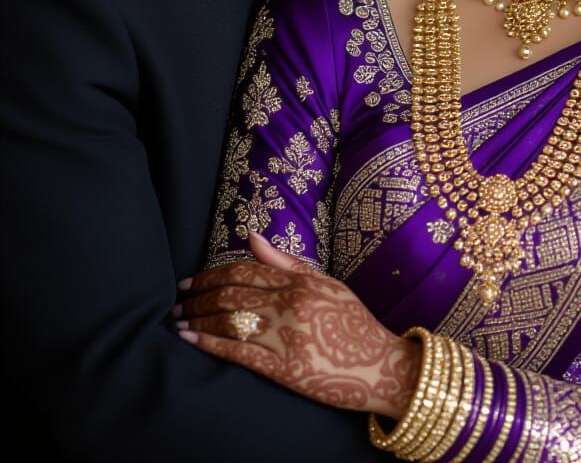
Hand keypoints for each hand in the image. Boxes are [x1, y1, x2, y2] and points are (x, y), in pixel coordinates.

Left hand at [175, 232, 419, 417]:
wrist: (380, 366)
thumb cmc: (352, 323)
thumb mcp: (326, 283)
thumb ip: (287, 262)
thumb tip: (251, 236)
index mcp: (301, 282)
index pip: (245, 271)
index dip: (211, 274)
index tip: (189, 280)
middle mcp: (291, 305)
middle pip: (232, 294)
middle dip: (198, 297)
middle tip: (177, 301)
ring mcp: (287, 337)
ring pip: (230, 320)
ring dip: (198, 319)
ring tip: (178, 321)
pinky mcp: (283, 368)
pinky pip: (239, 352)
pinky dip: (210, 343)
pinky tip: (190, 339)